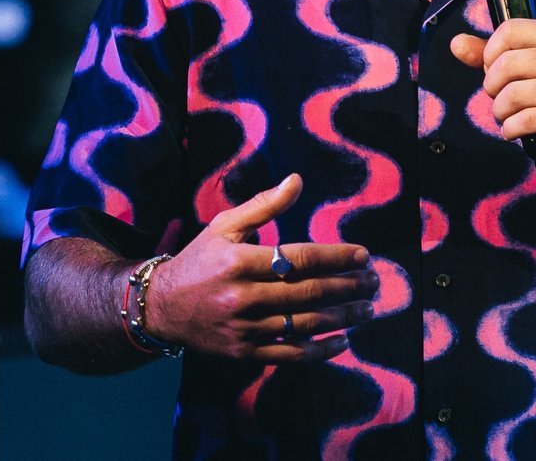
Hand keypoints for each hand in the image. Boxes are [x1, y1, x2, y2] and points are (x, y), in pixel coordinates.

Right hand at [144, 174, 378, 363]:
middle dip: (348, 287)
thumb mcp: (225, 226)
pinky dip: (320, 350)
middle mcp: (242, 297)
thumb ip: (264, 205)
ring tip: (368, 308)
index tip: (364, 256)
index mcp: (240, 262)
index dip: (337, 257)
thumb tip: (297, 180)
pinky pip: (289, 355)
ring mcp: (244, 329)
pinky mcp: (245, 353)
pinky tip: (344, 340)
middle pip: (308, 292)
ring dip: (342, 317)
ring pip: (304, 324)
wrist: (160, 307)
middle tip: (374, 282)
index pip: (299, 258)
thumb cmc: (199, 260)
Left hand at [451, 18, 535, 174]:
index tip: (493, 69)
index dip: (490, 52)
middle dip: (492, 86)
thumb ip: (492, 56)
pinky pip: (524, 120)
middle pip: (508, 63)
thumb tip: (457, 43)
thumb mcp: (529, 70)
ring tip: (508, 115)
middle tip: (500, 97)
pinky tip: (516, 130)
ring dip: (500, 111)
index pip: (512, 30)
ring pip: (513, 94)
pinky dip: (510, 129)